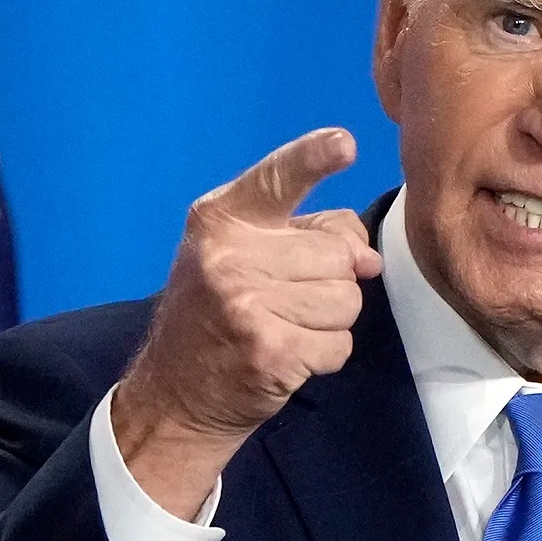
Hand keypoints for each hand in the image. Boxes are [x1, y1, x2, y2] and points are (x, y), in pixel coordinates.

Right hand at [112, 128, 381, 516]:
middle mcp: (228, 255)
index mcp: (220, 219)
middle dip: (333, 280)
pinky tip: (290, 356)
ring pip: (347, 299)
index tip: (346, 144)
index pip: (277, 178)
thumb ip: (306, 237)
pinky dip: (326, 355)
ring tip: (287, 328)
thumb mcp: (242, 258)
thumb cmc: (217, 316)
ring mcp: (246, 304)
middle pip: (338, 253)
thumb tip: (367, 257)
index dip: (315, 158)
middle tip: (289, 302)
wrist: (174, 396)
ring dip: (330, 321)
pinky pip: (340, 343)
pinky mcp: (269, 350)